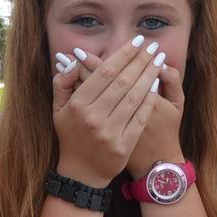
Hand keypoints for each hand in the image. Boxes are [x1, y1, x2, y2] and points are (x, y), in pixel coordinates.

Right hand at [50, 37, 161, 186]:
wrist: (81, 174)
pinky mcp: (124, 146)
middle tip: (153, 46)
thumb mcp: (58, 110)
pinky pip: (140, 117)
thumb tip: (71, 61)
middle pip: (122, 82)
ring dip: (149, 76)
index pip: (104, 73)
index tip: (136, 42)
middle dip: (140, 61)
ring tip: (158, 60)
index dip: (122, 55)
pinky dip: (150, 99)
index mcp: (78, 105)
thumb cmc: (70, 136)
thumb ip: (61, 84)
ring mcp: (110, 133)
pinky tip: (157, 84)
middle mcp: (94, 118)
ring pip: (134, 97)